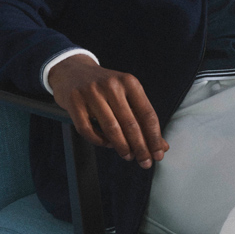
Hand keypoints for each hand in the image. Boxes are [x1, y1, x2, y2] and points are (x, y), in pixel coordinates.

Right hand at [47, 55, 167, 168]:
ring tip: (128, 156)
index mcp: (129, 82)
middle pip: (130, 123)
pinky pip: (88, 130)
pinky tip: (107, 144)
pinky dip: (100, 141)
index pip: (147, 114)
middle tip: (145, 163)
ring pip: (111, 128)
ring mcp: (91, 92)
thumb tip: (162, 147)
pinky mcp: (74, 101)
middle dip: (140, 147)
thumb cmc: (106, 88)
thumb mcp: (126, 96)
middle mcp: (111, 85)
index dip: (154, 137)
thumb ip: (143, 119)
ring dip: (122, 147)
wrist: (72, 71)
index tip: (158, 155)